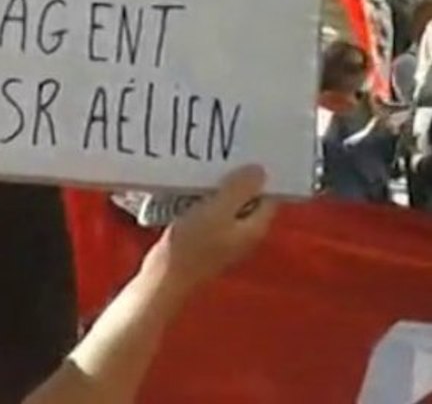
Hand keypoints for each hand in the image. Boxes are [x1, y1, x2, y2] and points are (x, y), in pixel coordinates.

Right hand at [144, 164, 274, 289]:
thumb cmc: (192, 244)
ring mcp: (225, 239)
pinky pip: (212, 213)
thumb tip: (260, 170)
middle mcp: (244, 234)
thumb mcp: (217, 211)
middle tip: (225, 155)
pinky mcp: (206, 240)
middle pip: (248, 200)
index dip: (260, 176)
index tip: (247, 154)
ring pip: (228, 206)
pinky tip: (192, 188)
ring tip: (208, 166)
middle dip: (238, 179)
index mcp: (254, 228)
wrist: (164, 278)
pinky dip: (206, 200)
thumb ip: (239, 191)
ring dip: (219, 188)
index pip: (268, 196)